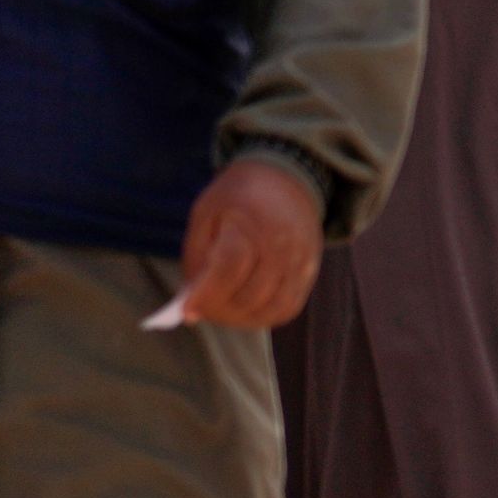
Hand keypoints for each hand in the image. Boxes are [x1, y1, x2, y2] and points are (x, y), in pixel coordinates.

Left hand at [171, 155, 324, 330]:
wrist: (286, 179)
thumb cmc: (238, 197)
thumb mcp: (205, 213)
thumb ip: (197, 257)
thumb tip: (193, 300)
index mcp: (252, 222)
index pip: (229, 268)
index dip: (206, 295)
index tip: (186, 311)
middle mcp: (283, 244)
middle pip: (250, 294)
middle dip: (219, 310)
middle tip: (201, 309)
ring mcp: (301, 260)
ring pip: (272, 307)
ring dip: (242, 318)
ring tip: (222, 310)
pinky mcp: (311, 271)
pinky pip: (289, 307)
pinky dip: (265, 316)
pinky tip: (247, 309)